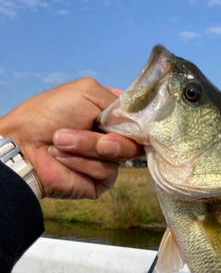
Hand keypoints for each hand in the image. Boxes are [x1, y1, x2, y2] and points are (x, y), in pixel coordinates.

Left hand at [0, 78, 142, 198]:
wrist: (25, 145)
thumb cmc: (49, 114)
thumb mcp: (88, 91)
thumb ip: (120, 102)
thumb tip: (143, 121)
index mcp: (111, 114)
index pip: (140, 118)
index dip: (141, 121)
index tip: (136, 120)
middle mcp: (113, 136)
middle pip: (136, 139)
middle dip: (111, 135)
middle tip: (89, 129)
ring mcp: (108, 160)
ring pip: (120, 156)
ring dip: (89, 147)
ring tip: (62, 142)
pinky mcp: (101, 181)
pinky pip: (107, 172)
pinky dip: (84, 163)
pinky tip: (64, 158)